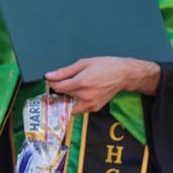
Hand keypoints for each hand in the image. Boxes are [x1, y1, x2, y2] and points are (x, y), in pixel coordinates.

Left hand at [46, 57, 161, 114]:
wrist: (123, 75)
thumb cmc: (104, 66)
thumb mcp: (83, 63)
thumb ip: (65, 71)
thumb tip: (49, 76)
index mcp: (83, 82)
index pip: (59, 87)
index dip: (52, 83)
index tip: (51, 79)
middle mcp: (86, 95)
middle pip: (63, 96)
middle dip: (58, 90)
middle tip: (59, 83)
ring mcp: (91, 104)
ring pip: (69, 106)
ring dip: (65, 100)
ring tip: (68, 90)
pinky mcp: (95, 108)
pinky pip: (79, 109)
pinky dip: (75, 103)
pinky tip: (78, 94)